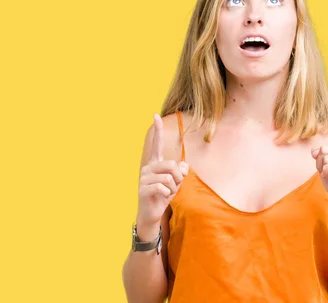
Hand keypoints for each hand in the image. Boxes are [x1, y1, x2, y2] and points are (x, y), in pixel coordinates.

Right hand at [136, 114, 187, 237]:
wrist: (152, 213)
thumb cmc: (163, 195)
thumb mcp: (176, 183)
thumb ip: (181, 172)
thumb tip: (183, 166)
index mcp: (155, 163)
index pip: (157, 145)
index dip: (157, 130)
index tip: (155, 115)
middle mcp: (148, 167)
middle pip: (172, 165)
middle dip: (178, 178)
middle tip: (174, 186)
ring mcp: (144, 178)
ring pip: (169, 177)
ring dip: (173, 188)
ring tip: (167, 193)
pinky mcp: (143, 188)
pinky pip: (163, 187)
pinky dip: (167, 194)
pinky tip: (161, 197)